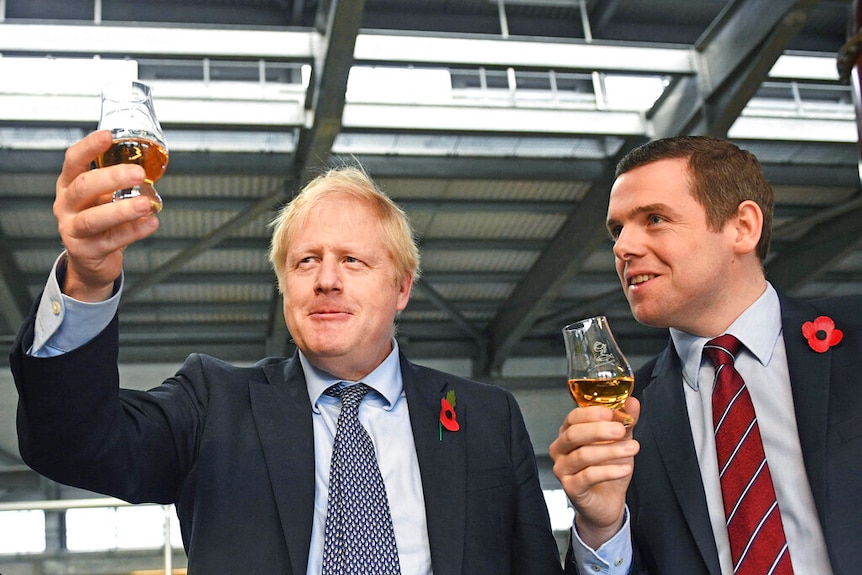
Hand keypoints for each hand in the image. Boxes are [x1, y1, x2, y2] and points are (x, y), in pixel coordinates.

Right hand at [54, 130, 159, 300]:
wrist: (90, 260)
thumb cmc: (100, 222)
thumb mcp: (102, 197)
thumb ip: (118, 183)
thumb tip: (151, 164)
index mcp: (69, 185)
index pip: (74, 161)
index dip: (89, 147)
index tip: (107, 136)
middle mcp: (66, 205)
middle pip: (83, 187)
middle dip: (112, 178)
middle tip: (138, 173)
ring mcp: (72, 229)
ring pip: (93, 218)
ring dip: (122, 210)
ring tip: (145, 204)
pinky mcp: (85, 251)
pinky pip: (111, 240)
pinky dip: (133, 231)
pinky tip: (150, 223)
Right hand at [549, 396, 639, 548]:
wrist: (607, 503)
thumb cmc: (608, 469)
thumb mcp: (620, 442)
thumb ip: (625, 422)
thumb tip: (632, 402)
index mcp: (569, 433)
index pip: (573, 417)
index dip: (591, 413)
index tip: (612, 413)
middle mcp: (561, 449)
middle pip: (573, 434)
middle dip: (599, 430)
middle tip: (621, 429)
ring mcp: (563, 469)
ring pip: (582, 455)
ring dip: (610, 451)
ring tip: (633, 448)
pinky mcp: (571, 488)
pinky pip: (588, 476)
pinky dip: (609, 471)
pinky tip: (625, 468)